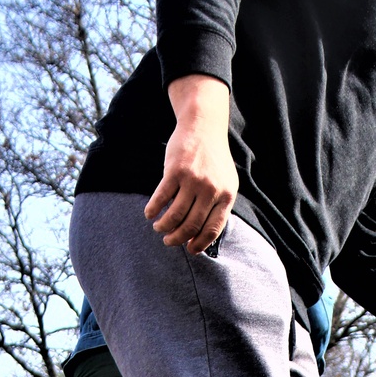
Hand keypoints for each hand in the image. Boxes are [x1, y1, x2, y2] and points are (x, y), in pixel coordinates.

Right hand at [145, 75, 237, 251]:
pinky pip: (162, 197)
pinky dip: (153, 209)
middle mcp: (211, 190)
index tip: (190, 250)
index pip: (213, 229)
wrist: (204, 126)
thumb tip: (202, 235)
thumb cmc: (213, 159)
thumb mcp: (225, 181)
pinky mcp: (175, 170)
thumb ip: (217, 205)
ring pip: (176, 214)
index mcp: (226, 196)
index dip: (200, 243)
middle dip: (178, 238)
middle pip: (192, 225)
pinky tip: (149, 213)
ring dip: (164, 226)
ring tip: (158, 228)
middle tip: (169, 241)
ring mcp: (193, 180)